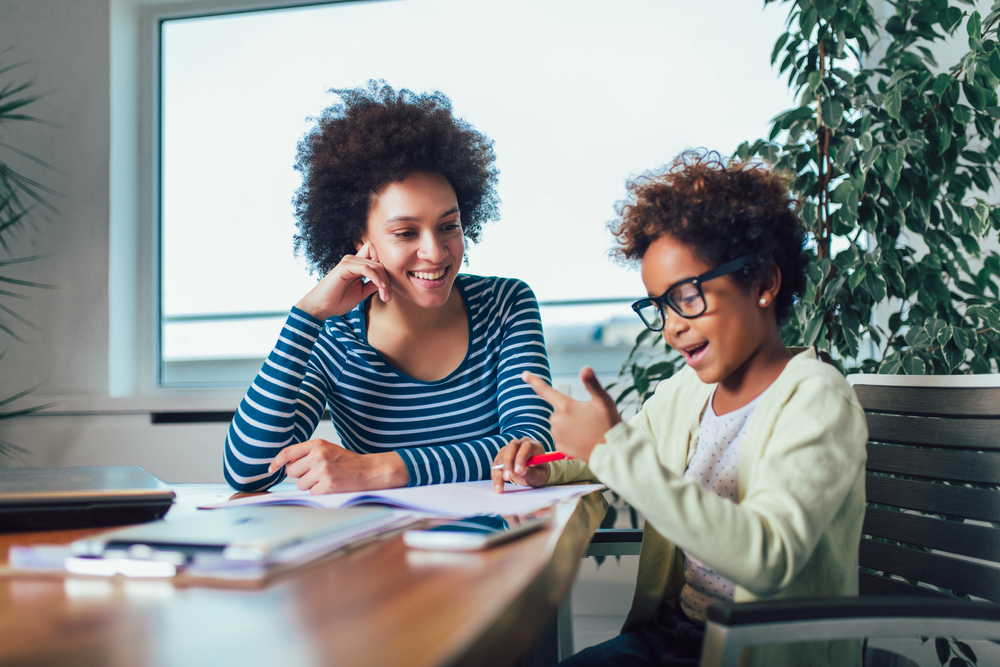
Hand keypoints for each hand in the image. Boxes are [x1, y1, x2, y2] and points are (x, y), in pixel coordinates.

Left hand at [268, 439, 408, 493]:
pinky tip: (331, 486)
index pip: (288, 453)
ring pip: (300, 484)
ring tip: (326, 479)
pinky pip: (311, 493)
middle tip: (315, 474)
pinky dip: (320, 492)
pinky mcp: (327, 485)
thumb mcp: (328, 449)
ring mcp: (322, 470)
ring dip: (310, 485)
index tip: (272, 468)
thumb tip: (287, 465)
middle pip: (291, 472)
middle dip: (300, 476)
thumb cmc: (348, 462)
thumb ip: (309, 454)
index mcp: (317, 444)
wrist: (369, 470)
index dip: (277, 462)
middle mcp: (318, 456)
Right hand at [295, 241, 391, 319]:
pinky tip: (380, 289)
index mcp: (357, 264)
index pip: (378, 258)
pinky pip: (367, 268)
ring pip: (376, 265)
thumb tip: (386, 283)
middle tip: (387, 297)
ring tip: (385, 297)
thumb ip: (373, 285)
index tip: (388, 291)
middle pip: (380, 261)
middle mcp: (353, 259)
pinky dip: (377, 278)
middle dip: (388, 280)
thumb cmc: (338, 300)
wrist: (321, 307)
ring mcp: (349, 262)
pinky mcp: (345, 267)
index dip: (386, 272)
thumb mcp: (361, 292)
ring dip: (384, 282)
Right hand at [491, 438, 549, 492]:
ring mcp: (509, 449)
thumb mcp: (540, 475)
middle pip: (511, 448)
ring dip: (499, 473)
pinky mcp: (501, 456)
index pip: (526, 446)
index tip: (518, 471)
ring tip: (499, 488)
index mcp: (534, 445)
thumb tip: (521, 471)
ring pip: (501, 458)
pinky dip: (495, 475)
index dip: (521, 457)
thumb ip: (532, 473)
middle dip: (508, 463)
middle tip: (507, 478)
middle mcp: (520, 444)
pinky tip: (497, 486)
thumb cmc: (539, 473)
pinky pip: (496, 465)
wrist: (534, 473)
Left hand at [522, 367, 621, 462]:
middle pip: (558, 409)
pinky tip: (582, 439)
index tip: (524, 374)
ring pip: (559, 423)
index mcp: (565, 406)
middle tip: (588, 418)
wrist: (612, 452)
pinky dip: (569, 436)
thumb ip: (592, 383)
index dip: (533, 380)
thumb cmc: (609, 423)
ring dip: (569, 424)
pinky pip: (560, 436)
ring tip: (587, 429)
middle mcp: (557, 420)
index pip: (545, 390)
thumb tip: (585, 368)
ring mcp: (557, 434)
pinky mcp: (559, 447)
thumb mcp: (603, 401)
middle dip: (569, 411)